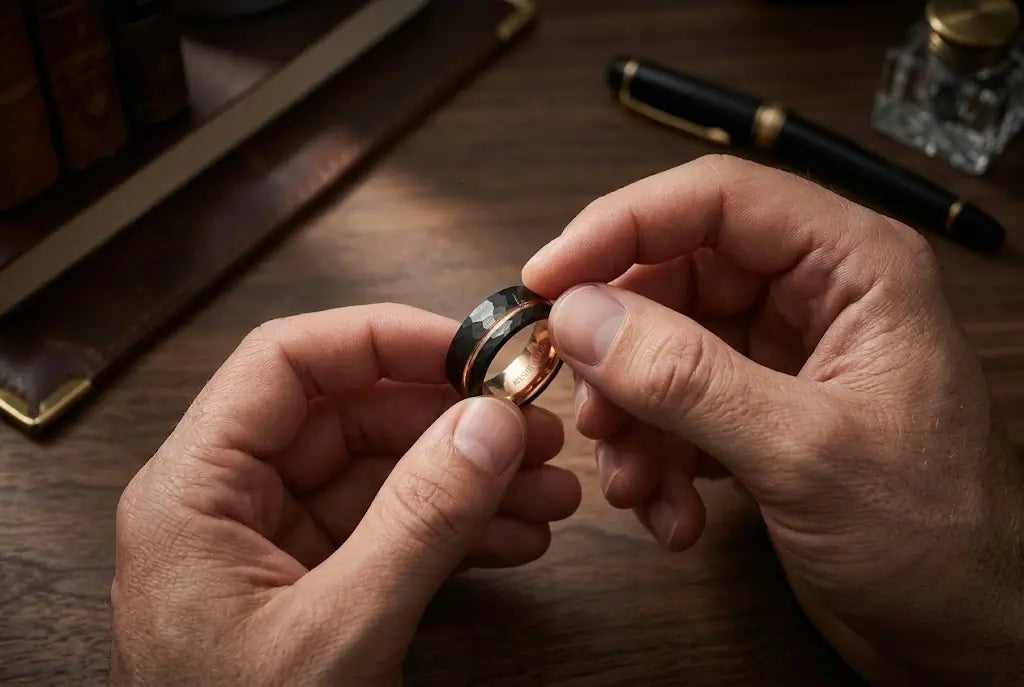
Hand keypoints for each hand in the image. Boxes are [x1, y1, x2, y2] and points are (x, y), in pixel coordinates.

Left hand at [110, 304, 580, 684]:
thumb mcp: (341, 633)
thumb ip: (419, 522)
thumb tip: (490, 423)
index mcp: (194, 490)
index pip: (286, 363)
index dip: (384, 340)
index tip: (472, 351)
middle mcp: (228, 503)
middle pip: (349, 417)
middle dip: (450, 422)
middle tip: (534, 432)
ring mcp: (274, 546)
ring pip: (382, 476)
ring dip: (469, 480)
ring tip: (550, 493)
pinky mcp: (313, 585)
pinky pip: (390, 531)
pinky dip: (456, 532)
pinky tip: (517, 539)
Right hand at [523, 155, 1023, 684]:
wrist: (967, 634)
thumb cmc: (937, 540)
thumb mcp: (803, 452)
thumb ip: (687, 379)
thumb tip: (581, 316)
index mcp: (851, 267)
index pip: (716, 201)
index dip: (620, 227)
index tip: (547, 278)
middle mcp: (812, 298)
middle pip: (676, 279)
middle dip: (620, 351)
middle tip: (587, 408)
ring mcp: (781, 358)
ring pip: (662, 350)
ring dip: (632, 420)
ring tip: (635, 484)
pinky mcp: (757, 414)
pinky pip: (674, 409)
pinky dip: (654, 459)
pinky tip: (671, 515)